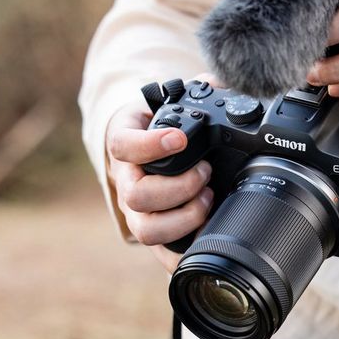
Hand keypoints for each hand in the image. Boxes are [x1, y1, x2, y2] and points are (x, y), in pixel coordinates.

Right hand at [106, 74, 218, 272]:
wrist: (154, 154)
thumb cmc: (164, 129)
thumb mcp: (174, 104)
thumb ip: (195, 91)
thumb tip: (215, 83)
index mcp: (126, 144)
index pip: (122, 145)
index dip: (149, 145)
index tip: (179, 138)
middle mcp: (127, 181)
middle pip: (136, 196)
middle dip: (177, 187)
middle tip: (206, 173)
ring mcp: (139, 212)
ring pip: (146, 229)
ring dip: (183, 218)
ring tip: (208, 198)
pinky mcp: (157, 234)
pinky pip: (162, 254)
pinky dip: (182, 254)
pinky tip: (204, 242)